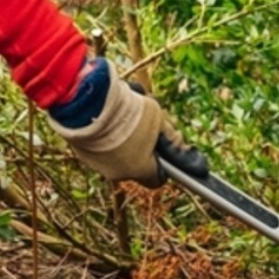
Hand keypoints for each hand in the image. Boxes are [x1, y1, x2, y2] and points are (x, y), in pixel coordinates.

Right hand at [49, 71, 206, 186]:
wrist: (85, 99)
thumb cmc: (126, 110)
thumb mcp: (158, 118)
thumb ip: (173, 139)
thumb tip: (197, 163)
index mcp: (139, 169)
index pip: (159, 178)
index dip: (165, 163)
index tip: (164, 147)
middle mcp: (116, 173)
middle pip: (137, 163)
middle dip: (143, 144)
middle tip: (142, 121)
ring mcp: (96, 164)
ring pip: (117, 153)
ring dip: (123, 137)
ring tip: (122, 112)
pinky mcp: (81, 151)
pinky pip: (99, 146)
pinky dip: (104, 133)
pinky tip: (105, 114)